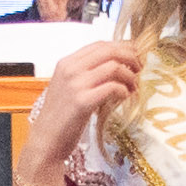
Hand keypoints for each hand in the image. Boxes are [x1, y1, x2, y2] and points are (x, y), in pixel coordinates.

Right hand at [16, 43, 141, 183]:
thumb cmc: (60, 117)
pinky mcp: (83, 101)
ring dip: (130, 76)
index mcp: (66, 63)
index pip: (99, 44)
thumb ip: (85, 74)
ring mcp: (76, 85)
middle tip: (139, 68)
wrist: (46, 141)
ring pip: (114, 67)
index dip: (121, 47)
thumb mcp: (68, 88)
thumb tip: (115, 66)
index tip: (133, 55)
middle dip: (130, 57)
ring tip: (134, 87)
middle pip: (109, 51)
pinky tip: (125, 97)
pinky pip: (113, 87)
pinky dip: (124, 90)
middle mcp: (70, 69)